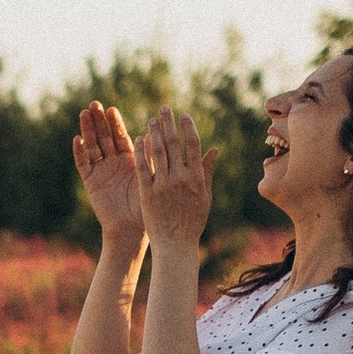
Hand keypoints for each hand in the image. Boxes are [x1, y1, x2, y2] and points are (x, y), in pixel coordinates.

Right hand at [71, 101, 143, 243]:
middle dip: (99, 121)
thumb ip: (149, 156)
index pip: (120, 136)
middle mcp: (113, 163)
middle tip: (94, 104)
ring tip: (84, 114)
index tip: (111, 109)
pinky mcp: (91, 182)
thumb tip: (154, 133)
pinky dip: (79, 152)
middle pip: (103, 137)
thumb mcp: (150, 177)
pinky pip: (83, 165)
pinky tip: (77, 139)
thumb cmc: (146, 206)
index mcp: (129, 160)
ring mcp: (100, 171)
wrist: (133, 230)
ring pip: (92, 146)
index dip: (115, 123)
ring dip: (87, 130)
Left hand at [136, 105, 214, 248]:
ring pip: (158, 151)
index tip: (183, 115)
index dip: (188, 127)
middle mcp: (180, 178)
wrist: (175, 245)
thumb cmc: (192, 222)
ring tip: (151, 120)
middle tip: (163, 108)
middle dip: (169, 123)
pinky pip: (143, 167)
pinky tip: (139, 138)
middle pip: (174, 143)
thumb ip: (207, 171)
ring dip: (154, 132)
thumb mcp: (204, 197)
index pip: (193, 145)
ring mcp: (163, 185)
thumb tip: (213, 149)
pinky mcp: (147, 193)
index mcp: (196, 178)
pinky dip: (141, 151)